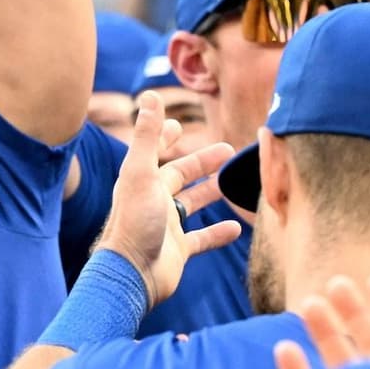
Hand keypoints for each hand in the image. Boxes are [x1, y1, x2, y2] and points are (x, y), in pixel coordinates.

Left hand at [97, 92, 240, 306]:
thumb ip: (148, 135)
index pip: (154, 152)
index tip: (178, 125)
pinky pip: (201, 239)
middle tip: (228, 150)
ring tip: (230, 184)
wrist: (132, 274)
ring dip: (209, 193)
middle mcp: (153, 201)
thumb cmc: (135, 222)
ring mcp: (165, 226)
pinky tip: (237, 228)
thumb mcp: (141, 173)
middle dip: (201, 163)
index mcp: (142, 181)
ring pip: (191, 205)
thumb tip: (150, 94)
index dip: (165, 137)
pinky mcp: (177, 251)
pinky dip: (218, 233)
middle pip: (179, 176)